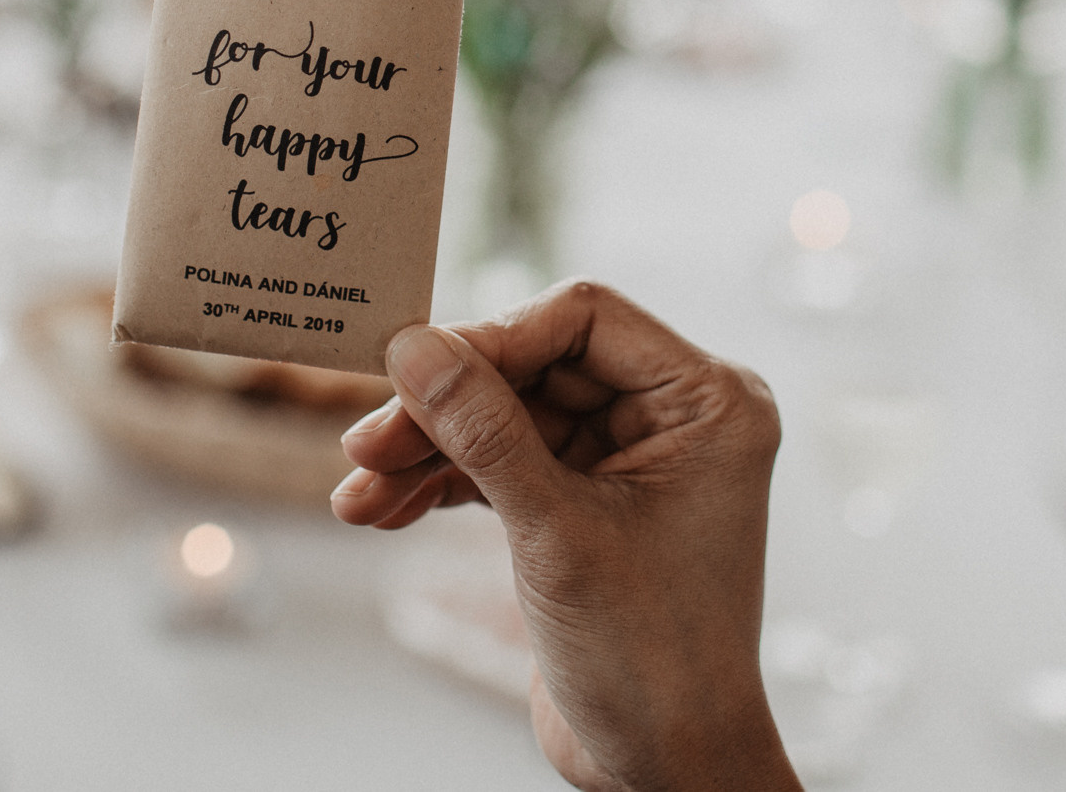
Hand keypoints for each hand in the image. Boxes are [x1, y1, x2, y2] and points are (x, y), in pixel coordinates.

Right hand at [332, 282, 797, 791]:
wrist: (666, 768)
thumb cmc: (650, 657)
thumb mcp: (556, 533)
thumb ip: (484, 430)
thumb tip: (415, 346)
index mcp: (708, 402)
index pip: (584, 318)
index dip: (492, 338)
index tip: (411, 372)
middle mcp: (676, 417)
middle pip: (536, 367)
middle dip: (445, 407)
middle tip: (364, 444)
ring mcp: (629, 460)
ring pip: (509, 417)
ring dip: (430, 451)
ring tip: (357, 492)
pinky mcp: (587, 502)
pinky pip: (506, 464)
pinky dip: (445, 485)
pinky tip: (383, 510)